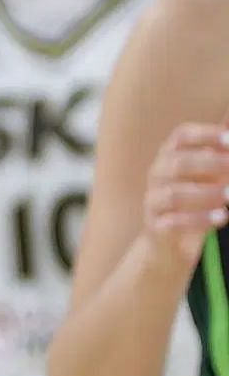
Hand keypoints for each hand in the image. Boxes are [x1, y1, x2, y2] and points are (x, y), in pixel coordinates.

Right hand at [143, 122, 228, 267]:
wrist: (169, 241)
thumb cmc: (195, 198)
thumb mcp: (209, 171)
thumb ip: (219, 147)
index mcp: (170, 155)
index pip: (181, 136)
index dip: (205, 135)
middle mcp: (157, 174)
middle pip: (177, 162)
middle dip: (208, 163)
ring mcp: (154, 200)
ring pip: (174, 194)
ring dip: (205, 194)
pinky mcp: (156, 226)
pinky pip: (174, 222)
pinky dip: (199, 220)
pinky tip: (222, 217)